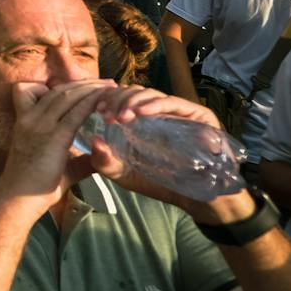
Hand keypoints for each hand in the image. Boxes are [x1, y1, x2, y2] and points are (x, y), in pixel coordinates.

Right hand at [0, 79, 115, 212]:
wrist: (18, 199)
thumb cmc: (34, 186)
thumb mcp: (56, 165)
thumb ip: (77, 159)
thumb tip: (99, 157)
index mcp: (25, 120)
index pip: (44, 92)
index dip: (67, 86)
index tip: (87, 87)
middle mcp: (31, 118)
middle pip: (60, 90)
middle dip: (84, 84)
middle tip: (106, 83)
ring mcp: (39, 125)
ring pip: (68, 96)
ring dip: (90, 89)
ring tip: (110, 87)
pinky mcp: (53, 137)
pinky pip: (75, 113)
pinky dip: (91, 103)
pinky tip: (105, 101)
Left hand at [71, 86, 251, 218]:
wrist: (197, 200)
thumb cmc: (161, 184)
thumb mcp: (125, 174)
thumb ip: (105, 162)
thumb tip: (92, 141)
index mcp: (141, 119)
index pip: (121, 97)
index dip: (108, 100)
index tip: (98, 111)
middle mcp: (159, 111)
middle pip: (132, 91)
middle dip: (116, 100)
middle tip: (107, 115)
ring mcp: (179, 111)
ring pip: (149, 94)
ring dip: (132, 102)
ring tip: (121, 116)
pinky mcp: (199, 115)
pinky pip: (174, 103)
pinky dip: (156, 105)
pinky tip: (141, 113)